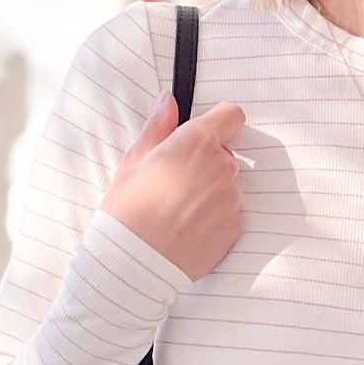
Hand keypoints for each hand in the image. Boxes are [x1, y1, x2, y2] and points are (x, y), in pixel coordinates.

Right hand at [101, 91, 246, 280]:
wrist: (134, 263)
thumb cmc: (127, 211)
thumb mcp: (134, 161)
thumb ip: (158, 127)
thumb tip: (169, 101)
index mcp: (196, 143)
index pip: (232, 115)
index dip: (219, 122)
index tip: (206, 133)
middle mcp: (221, 167)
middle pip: (226, 153)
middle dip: (207, 162)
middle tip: (176, 181)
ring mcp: (232, 199)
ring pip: (229, 185)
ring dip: (212, 191)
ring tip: (179, 210)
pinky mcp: (236, 227)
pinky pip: (231, 213)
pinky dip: (216, 218)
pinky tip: (189, 227)